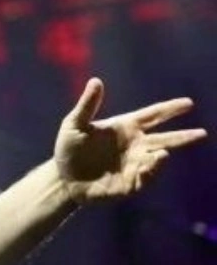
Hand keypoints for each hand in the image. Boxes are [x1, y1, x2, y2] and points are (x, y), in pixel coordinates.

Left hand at [55, 78, 206, 203]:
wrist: (63, 178)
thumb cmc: (69, 149)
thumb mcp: (74, 125)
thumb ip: (87, 105)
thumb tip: (96, 81)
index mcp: (125, 127)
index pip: (152, 115)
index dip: (169, 109)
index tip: (188, 103)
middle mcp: (135, 145)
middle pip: (164, 138)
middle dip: (183, 136)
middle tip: (202, 133)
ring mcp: (135, 164)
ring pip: (157, 158)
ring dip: (162, 156)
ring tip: (163, 152)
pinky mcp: (130, 183)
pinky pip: (145, 178)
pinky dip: (150, 172)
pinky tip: (149, 166)